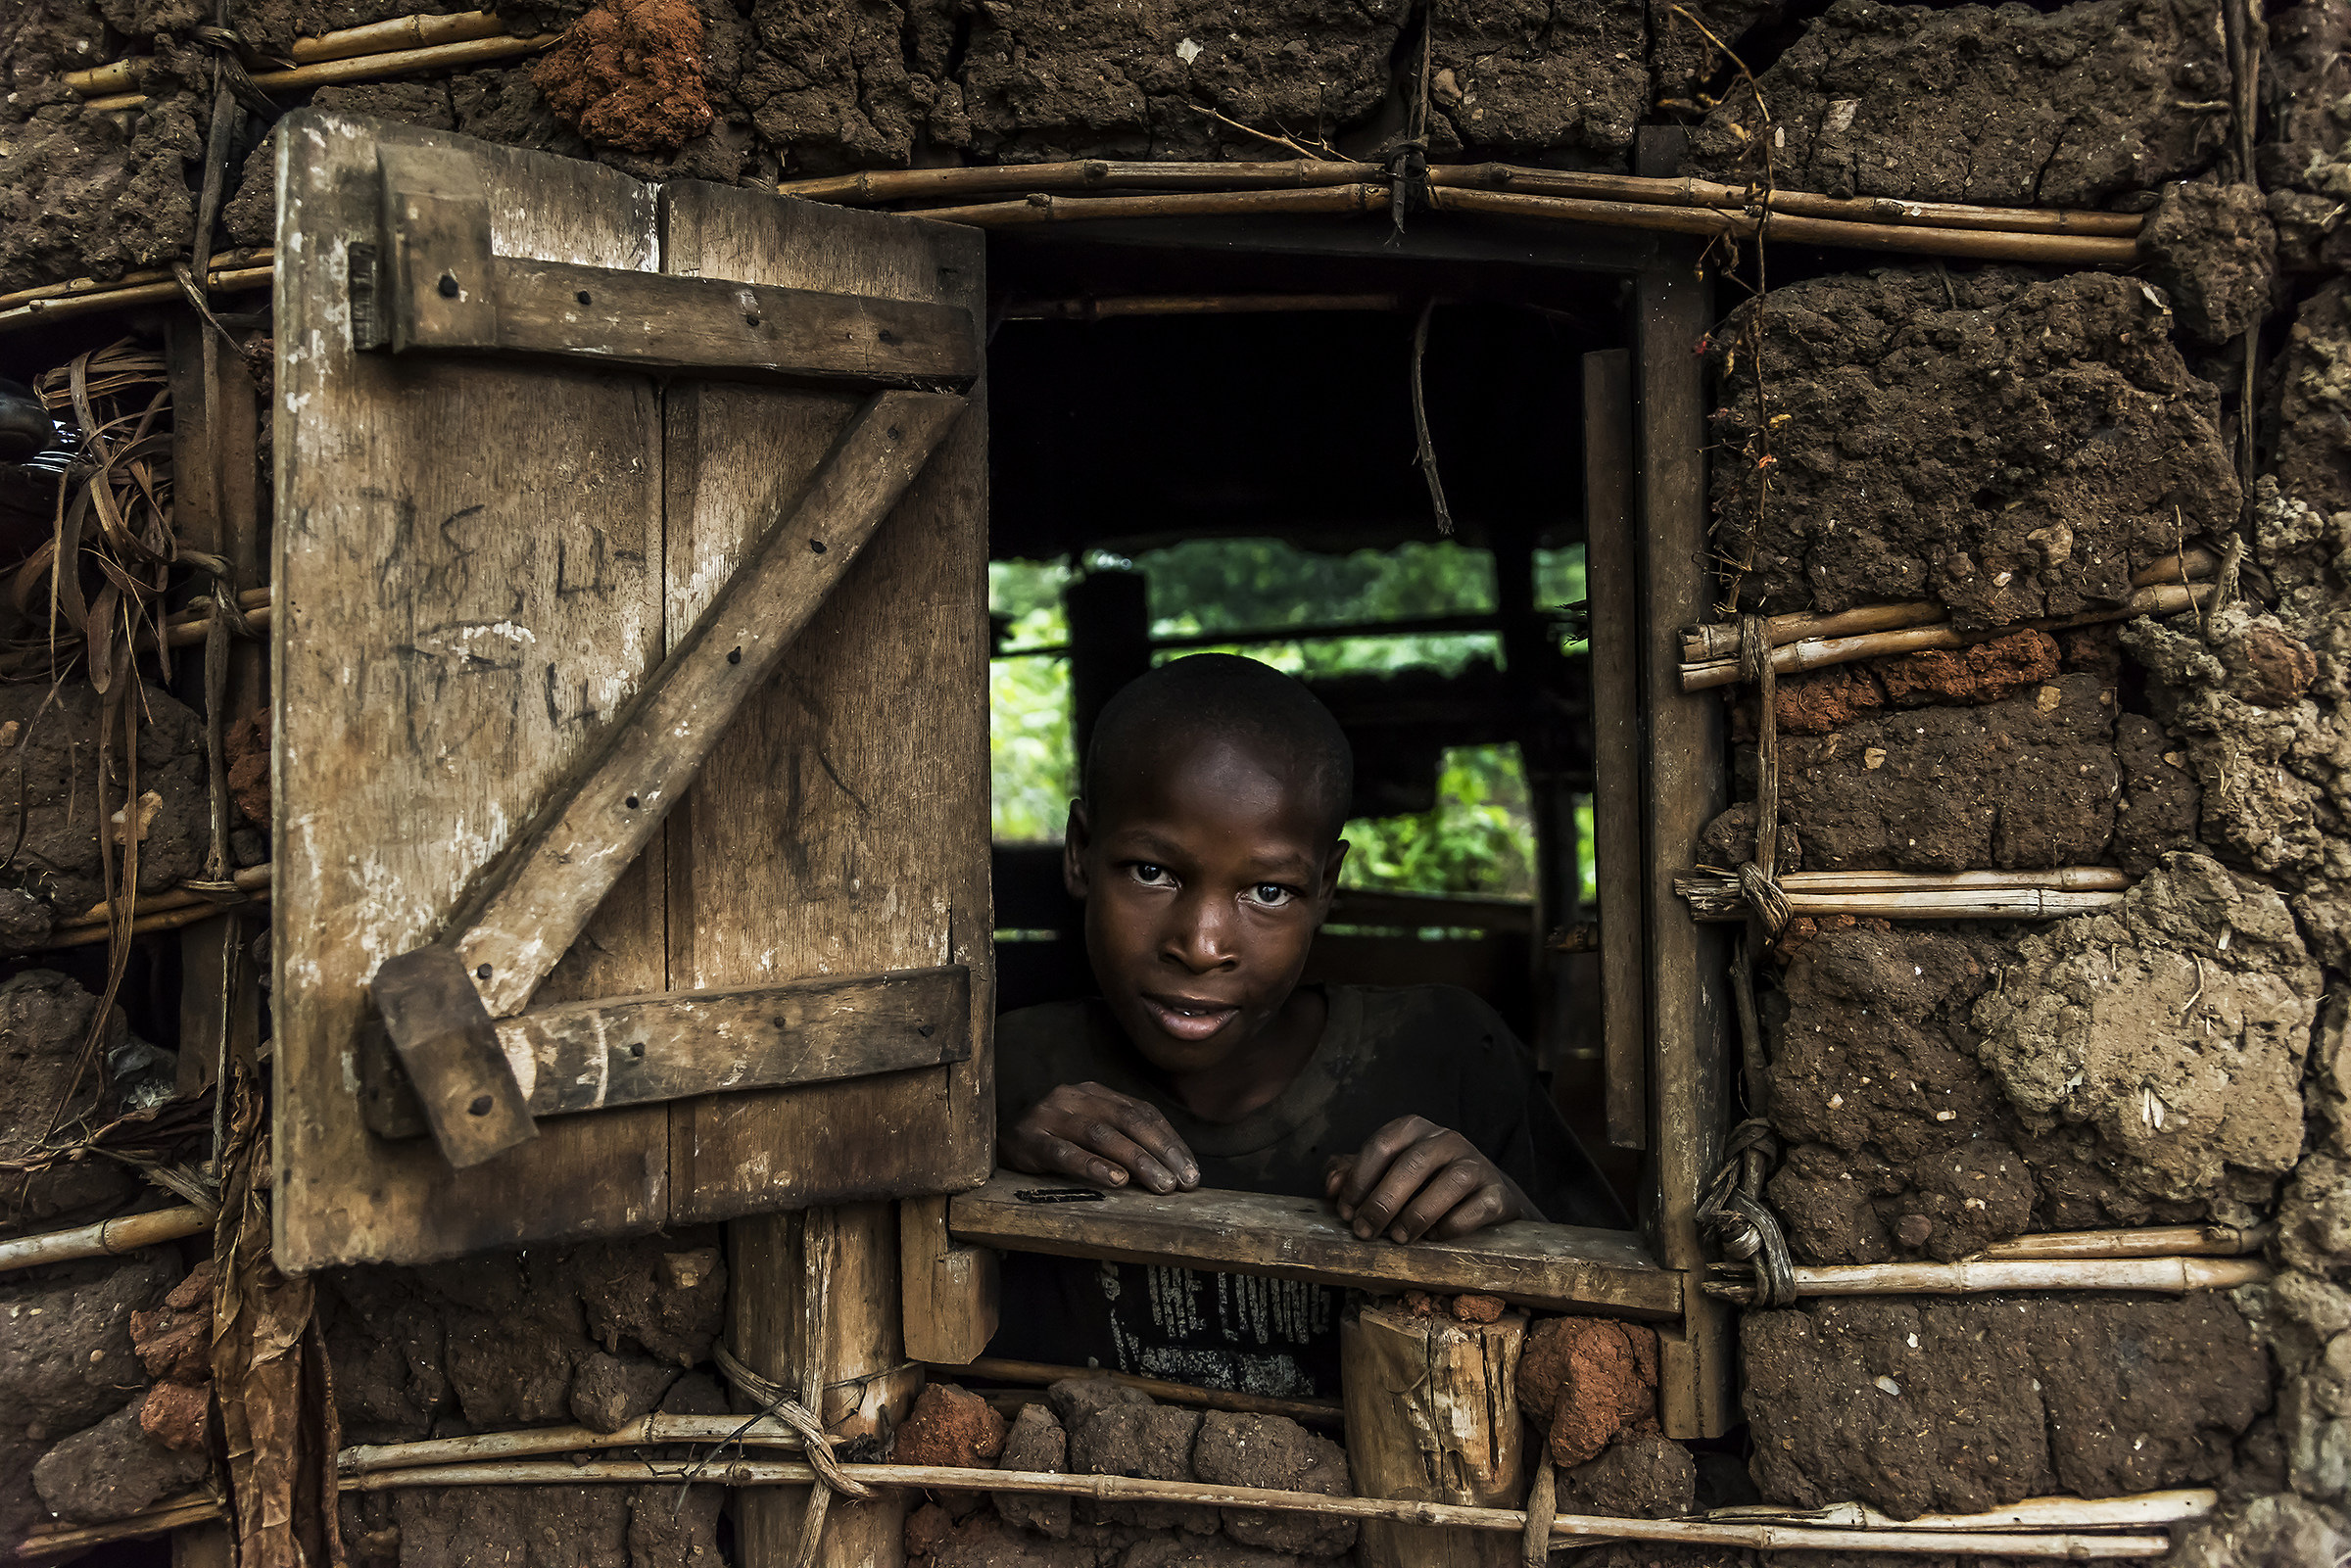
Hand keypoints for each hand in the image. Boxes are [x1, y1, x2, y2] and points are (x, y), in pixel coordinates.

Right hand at [1001, 1081, 1200, 1194]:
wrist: (996, 1141)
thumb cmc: (1054, 1141)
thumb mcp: (1091, 1133)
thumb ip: (1125, 1141)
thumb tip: (1173, 1171)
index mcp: (1096, 1093)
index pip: (1143, 1113)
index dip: (1171, 1141)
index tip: (1192, 1171)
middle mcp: (1076, 1097)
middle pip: (1127, 1121)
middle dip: (1160, 1152)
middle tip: (1182, 1182)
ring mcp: (1051, 1116)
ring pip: (1101, 1135)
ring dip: (1136, 1160)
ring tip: (1159, 1184)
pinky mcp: (1029, 1140)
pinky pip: (1064, 1153)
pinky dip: (1092, 1166)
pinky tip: (1115, 1180)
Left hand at [1324, 1116, 1530, 1242]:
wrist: (1483, 1198)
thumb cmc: (1422, 1185)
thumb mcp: (1383, 1174)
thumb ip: (1351, 1174)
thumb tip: (1331, 1187)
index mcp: (1414, 1129)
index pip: (1381, 1144)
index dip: (1359, 1180)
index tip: (1346, 1212)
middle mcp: (1446, 1139)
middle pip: (1411, 1164)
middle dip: (1383, 1202)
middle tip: (1365, 1232)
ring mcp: (1476, 1164)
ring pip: (1448, 1184)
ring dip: (1417, 1215)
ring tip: (1399, 1239)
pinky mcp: (1498, 1193)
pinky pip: (1476, 1208)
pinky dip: (1452, 1226)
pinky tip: (1435, 1238)